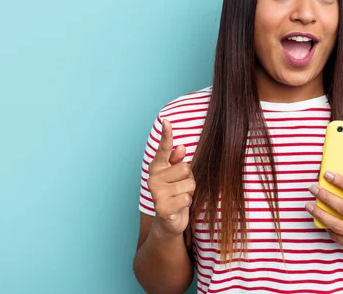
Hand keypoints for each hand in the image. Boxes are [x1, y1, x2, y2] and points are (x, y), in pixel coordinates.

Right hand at [147, 119, 195, 237]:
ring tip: (179, 197)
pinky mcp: (162, 208)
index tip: (166, 121)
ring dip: (189, 192)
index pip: (164, 148)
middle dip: (189, 179)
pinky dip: (187, 203)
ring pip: (189, 184)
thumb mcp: (179, 175)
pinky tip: (178, 207)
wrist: (169, 220)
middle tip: (180, 188)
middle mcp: (153, 178)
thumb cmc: (176, 192)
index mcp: (157, 167)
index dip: (166, 134)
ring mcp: (156, 193)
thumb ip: (178, 161)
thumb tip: (181, 147)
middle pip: (185, 168)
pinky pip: (187, 198)